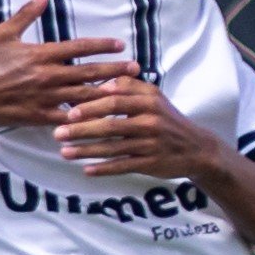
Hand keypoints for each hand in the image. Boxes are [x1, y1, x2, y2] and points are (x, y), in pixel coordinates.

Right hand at [0, 0, 124, 130]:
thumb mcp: (4, 34)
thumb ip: (27, 14)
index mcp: (41, 54)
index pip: (79, 47)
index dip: (102, 45)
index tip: (120, 44)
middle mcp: (47, 76)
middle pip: (89, 72)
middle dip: (114, 70)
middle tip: (136, 68)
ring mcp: (45, 98)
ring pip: (83, 96)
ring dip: (106, 93)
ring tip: (126, 91)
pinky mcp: (40, 116)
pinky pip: (68, 117)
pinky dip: (85, 117)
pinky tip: (101, 117)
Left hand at [56, 74, 229, 182]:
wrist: (195, 147)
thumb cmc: (165, 119)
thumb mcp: (152, 97)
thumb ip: (128, 86)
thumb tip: (99, 84)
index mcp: (149, 99)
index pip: (115, 100)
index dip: (91, 106)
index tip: (69, 112)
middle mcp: (151, 120)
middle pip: (111, 124)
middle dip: (82, 129)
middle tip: (59, 133)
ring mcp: (151, 143)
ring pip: (113, 147)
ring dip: (86, 151)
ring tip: (64, 152)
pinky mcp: (152, 163)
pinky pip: (123, 166)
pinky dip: (104, 169)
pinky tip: (86, 170)